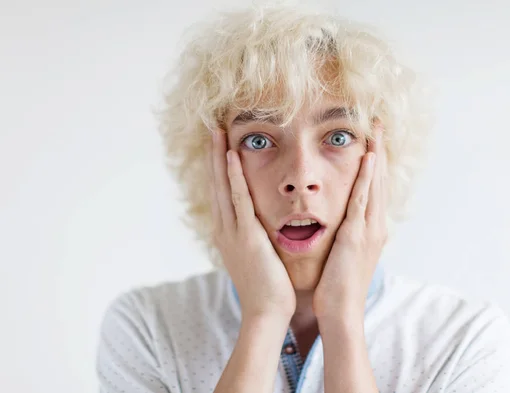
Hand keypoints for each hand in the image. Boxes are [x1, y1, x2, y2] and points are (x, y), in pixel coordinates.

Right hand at [209, 129, 295, 320]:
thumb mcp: (257, 257)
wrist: (266, 312)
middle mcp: (225, 229)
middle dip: (214, 156)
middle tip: (212, 128)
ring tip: (217, 132)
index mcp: (229, 233)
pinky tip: (233, 156)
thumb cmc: (268, 288)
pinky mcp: (246, 236)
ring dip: (220, 158)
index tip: (220, 146)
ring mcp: (233, 232)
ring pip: (223, 186)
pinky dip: (234, 177)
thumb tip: (260, 225)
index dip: (219, 168)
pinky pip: (239, 200)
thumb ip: (255, 238)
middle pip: (216, 184)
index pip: (221, 193)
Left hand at [313, 126, 387, 320]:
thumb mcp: (345, 255)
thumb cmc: (338, 285)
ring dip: (376, 155)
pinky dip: (368, 178)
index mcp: (370, 229)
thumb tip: (341, 223)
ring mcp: (369, 229)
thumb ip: (347, 235)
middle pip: (379, 179)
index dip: (374, 162)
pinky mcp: (357, 235)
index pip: (374, 188)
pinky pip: (363, 200)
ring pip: (375, 184)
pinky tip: (369, 158)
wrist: (340, 310)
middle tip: (378, 122)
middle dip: (379, 149)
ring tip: (376, 129)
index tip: (371, 139)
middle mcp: (375, 225)